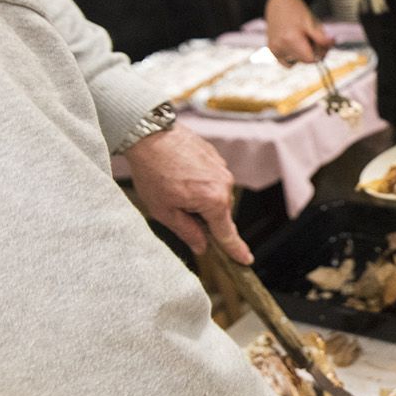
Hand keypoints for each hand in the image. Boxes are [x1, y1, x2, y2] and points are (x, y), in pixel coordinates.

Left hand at [122, 123, 250, 263]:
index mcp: (214, 201)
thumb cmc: (153, 172)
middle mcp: (225, 185)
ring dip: (200, 197)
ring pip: (215, 195)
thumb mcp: (164, 210)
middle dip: (202, 217)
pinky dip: (199, 182)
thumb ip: (187, 232)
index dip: (236, 249)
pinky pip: (212, 178)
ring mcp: (222, 169)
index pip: (227, 233)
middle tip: (176, 207)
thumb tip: (202, 247)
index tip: (246, 261)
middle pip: (219, 213)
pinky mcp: (216, 157)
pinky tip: (179, 174)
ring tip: (173, 186)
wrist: (149, 134)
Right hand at [264, 0, 331, 65]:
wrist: (278, 4)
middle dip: (312, 53)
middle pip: (304, 61)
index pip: (310, 60)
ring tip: (300, 39)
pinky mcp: (270, 52)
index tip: (321, 45)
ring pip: (296, 62)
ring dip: (302, 55)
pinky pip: (287, 63)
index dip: (319, 54)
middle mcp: (279, 46)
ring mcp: (273, 50)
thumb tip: (332, 43)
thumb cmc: (297, 11)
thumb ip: (321, 36)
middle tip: (312, 38)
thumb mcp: (312, 22)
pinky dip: (293, 57)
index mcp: (290, 39)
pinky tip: (293, 45)